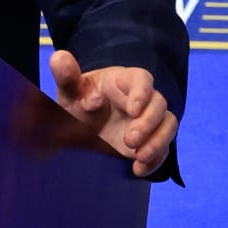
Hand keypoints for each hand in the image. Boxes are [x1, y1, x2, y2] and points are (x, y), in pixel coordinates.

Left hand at [49, 51, 177, 177]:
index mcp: (123, 81)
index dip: (142, 93)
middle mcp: (141, 99)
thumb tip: (59, 57)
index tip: (132, 110)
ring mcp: (148, 121)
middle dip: (148, 123)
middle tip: (129, 140)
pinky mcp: (150, 141)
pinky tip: (138, 169)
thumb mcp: (69, 92)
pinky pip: (163, 149)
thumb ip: (65, 76)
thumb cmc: (77, 102)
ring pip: (168, 125)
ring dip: (158, 141)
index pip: (142, 79)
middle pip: (160, 104)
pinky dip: (155, 160)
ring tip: (138, 156)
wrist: (79, 128)